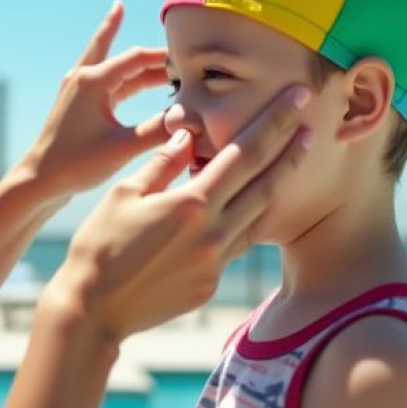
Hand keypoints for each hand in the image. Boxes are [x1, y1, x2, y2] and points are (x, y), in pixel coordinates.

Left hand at [13, 1, 170, 202]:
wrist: (40, 181)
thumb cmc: (76, 164)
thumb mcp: (123, 147)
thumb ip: (157, 130)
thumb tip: (189, 119)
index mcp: (93, 81)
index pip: (137, 57)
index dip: (164, 57)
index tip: (189, 58)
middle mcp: (83, 78)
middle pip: (120, 53)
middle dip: (144, 47)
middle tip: (171, 40)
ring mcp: (78, 90)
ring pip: (115, 69)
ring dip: (140, 66)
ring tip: (165, 59)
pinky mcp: (79, 104)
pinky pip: (109, 84)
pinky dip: (127, 81)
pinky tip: (139, 79)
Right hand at [43, 83, 312, 342]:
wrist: (93, 310)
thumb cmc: (99, 246)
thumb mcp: (124, 194)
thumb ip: (162, 164)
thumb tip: (186, 136)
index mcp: (192, 204)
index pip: (244, 153)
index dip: (274, 121)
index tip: (296, 98)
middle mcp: (213, 233)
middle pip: (265, 184)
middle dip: (291, 151)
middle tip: (313, 125)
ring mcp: (216, 262)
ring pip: (257, 216)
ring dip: (277, 185)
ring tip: (293, 160)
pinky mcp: (211, 283)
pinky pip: (237, 244)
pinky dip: (246, 220)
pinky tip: (249, 205)